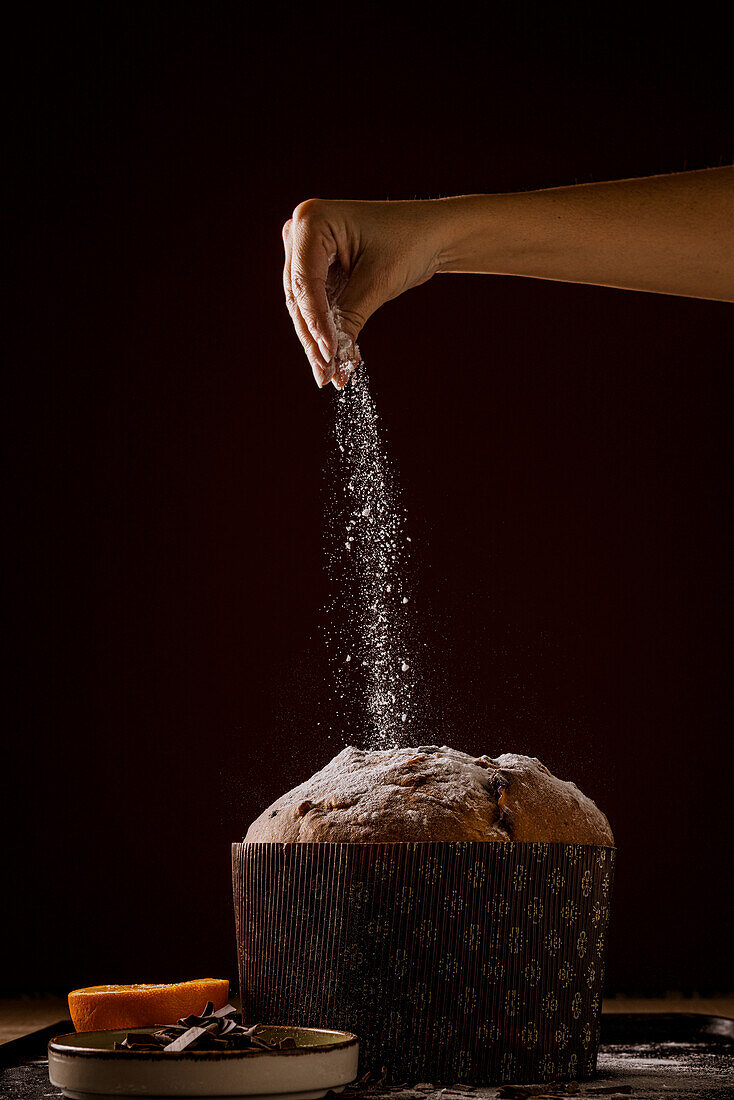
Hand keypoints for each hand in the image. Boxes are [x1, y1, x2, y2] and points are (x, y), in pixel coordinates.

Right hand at [282, 199, 444, 386]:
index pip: (305, 281)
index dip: (315, 322)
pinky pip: (315, 306)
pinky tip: (334, 361)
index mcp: (312, 221)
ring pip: (302, 307)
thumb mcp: (377, 281)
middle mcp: (300, 232)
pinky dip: (326, 332)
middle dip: (314, 338)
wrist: (432, 232)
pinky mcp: (317, 271)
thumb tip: (334, 362)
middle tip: (325, 375)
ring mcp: (305, 251)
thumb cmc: (410, 241)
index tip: (328, 354)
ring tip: (330, 374)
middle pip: (298, 297)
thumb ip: (349, 319)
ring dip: (317, 341)